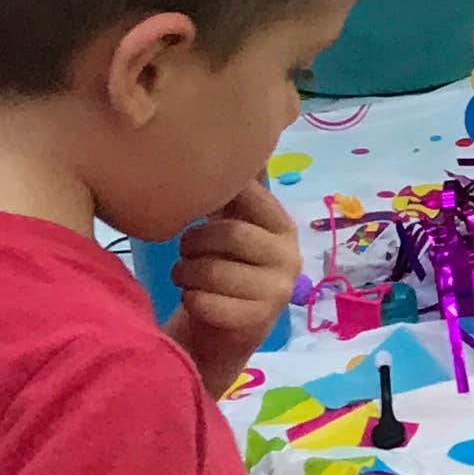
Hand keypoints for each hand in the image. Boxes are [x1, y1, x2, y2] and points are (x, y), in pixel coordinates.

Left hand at [171, 179, 300, 397]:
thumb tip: (212, 142)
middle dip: (194, 241)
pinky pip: (208, 303)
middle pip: (230, 234)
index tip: (197, 205)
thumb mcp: (229, 227)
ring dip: (186, 272)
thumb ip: (227, 194)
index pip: (250, 194)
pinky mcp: (258, 322)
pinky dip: (190, 299)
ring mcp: (277, 291)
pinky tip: (192, 298)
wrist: (223, 332)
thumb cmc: (222, 268)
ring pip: (214, 271)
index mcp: (283, 227)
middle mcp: (290, 257)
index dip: (217, 195)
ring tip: (183, 274)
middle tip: (184, 249)